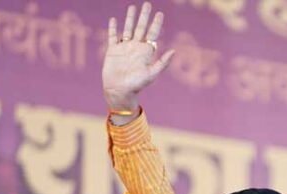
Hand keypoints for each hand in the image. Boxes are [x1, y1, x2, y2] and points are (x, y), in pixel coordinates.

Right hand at [102, 2, 174, 121]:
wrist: (119, 91)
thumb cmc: (137, 85)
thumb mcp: (152, 74)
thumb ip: (162, 63)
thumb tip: (174, 51)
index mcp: (146, 52)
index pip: (152, 34)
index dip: (156, 23)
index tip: (160, 13)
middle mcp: (135, 48)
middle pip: (141, 28)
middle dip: (144, 16)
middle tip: (147, 4)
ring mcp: (124, 48)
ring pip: (128, 29)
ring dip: (130, 18)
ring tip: (132, 7)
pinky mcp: (112, 51)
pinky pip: (112, 36)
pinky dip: (113, 28)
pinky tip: (114, 20)